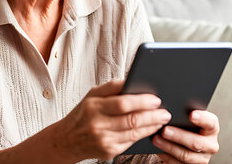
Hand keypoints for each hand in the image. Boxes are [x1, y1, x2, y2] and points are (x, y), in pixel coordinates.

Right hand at [53, 80, 171, 160]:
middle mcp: (97, 124)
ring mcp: (103, 140)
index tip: (156, 99)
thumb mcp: (92, 95)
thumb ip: (112, 86)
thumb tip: (134, 79)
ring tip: (162, 119)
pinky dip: (143, 135)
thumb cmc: (83, 113)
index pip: (123, 103)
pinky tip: (151, 129)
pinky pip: (131, 142)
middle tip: (165, 112)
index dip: (142, 101)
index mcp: (93, 106)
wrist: (66, 140)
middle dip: (152, 115)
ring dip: (152, 126)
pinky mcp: (108, 152)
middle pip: (132, 120)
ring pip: (134, 133)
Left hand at [152, 110, 219, 163]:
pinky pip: (178, 163)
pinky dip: (167, 156)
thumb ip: (183, 113)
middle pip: (196, 142)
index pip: (210, 122)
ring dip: (169, 147)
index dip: (202, 119)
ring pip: (186, 155)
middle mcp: (210, 144)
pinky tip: (158, 149)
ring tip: (156, 139)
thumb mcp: (188, 117)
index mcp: (212, 127)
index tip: (191, 114)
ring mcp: (203, 158)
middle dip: (179, 136)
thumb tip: (167, 108)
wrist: (187, 140)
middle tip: (165, 130)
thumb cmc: (187, 124)